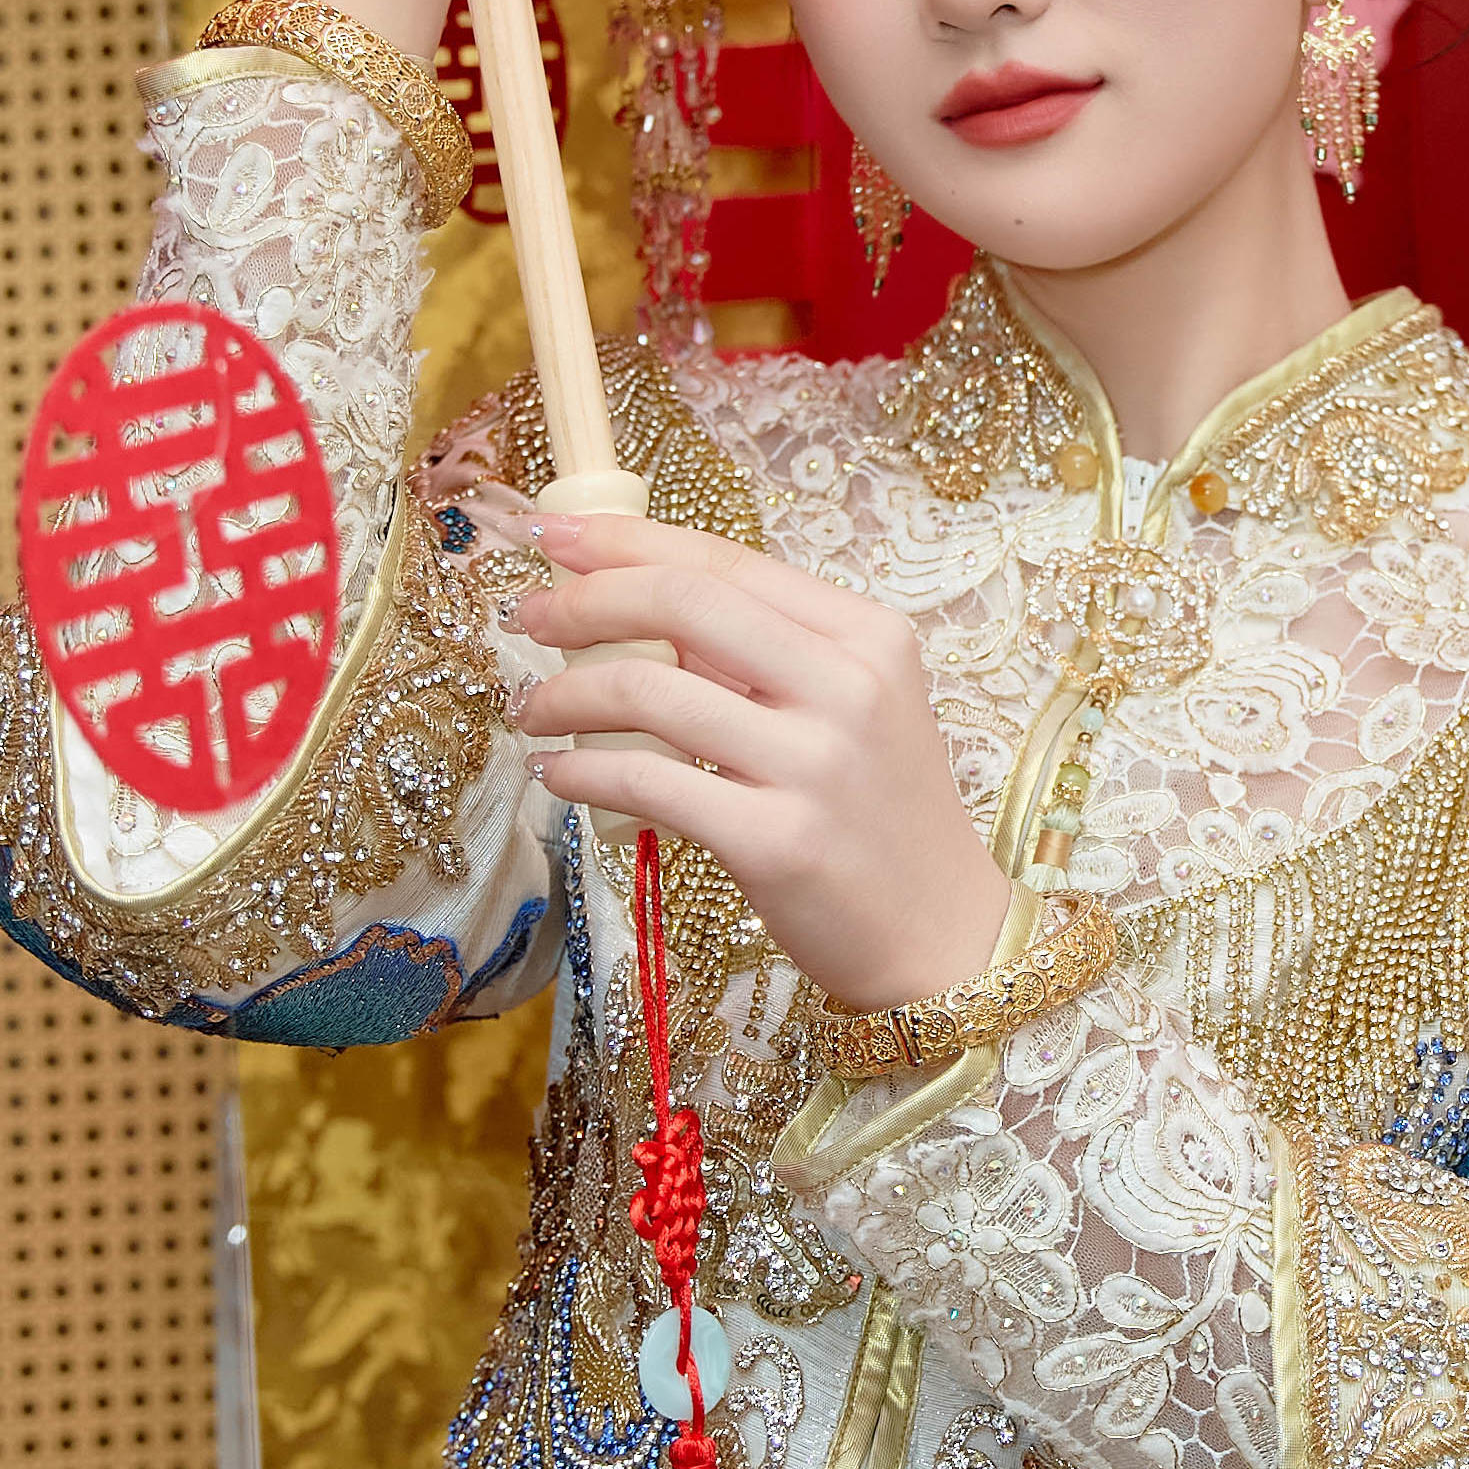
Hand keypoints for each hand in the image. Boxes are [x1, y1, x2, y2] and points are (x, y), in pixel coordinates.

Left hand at [510, 516, 1015, 1008]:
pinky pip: (648, 783)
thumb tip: (634, 601)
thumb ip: (762, 655)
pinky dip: (582, 773)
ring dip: (565, 696)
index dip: (627, 540)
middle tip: (528, 616)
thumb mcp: (853, 708)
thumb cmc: (882, 817)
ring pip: (650, 691)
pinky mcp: (777, 842)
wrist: (941, 936)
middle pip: (683, 603)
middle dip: (583, 600)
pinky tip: (557, 775)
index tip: (553, 532)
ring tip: (532, 710)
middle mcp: (848, 687)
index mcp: (867, 635)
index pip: (725, 560)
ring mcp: (815, 764)